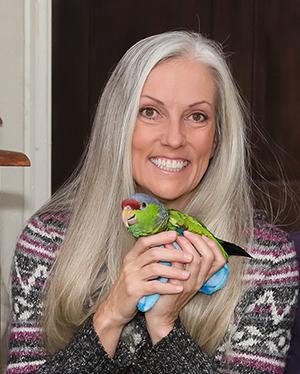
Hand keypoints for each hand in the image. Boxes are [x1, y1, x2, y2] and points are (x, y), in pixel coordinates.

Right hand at [93, 231, 192, 355]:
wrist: (115, 307)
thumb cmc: (131, 286)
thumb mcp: (136, 269)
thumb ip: (149, 258)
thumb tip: (169, 247)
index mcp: (131, 256)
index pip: (145, 241)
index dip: (160, 237)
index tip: (175, 235)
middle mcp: (130, 264)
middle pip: (153, 253)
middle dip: (173, 254)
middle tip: (189, 257)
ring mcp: (131, 277)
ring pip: (155, 269)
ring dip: (174, 271)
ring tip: (187, 275)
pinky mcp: (134, 291)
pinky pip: (154, 286)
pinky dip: (168, 287)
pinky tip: (178, 288)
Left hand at [145, 231, 225, 343]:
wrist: (161, 315)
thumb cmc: (169, 291)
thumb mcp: (183, 275)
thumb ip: (187, 261)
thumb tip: (184, 238)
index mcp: (203, 277)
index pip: (219, 259)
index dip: (212, 244)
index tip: (200, 234)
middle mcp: (199, 280)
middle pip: (209, 257)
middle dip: (198, 240)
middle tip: (186, 233)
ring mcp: (189, 284)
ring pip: (196, 260)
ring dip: (186, 244)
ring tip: (176, 237)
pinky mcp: (177, 286)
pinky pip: (178, 265)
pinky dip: (172, 252)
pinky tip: (165, 245)